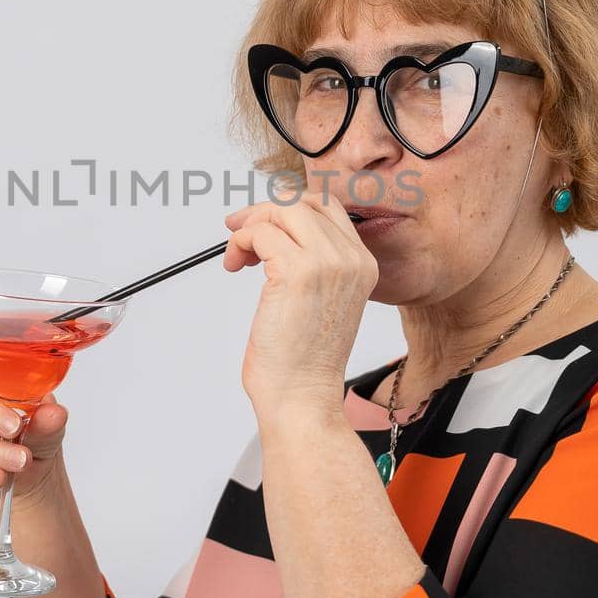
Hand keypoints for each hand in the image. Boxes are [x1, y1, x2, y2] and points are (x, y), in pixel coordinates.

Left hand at [223, 179, 378, 416]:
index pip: (327, 208)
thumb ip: (313, 263)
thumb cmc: (304, 359)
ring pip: (281, 211)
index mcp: (362, 264)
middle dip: (265, 211)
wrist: (302, 395)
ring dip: (250, 227)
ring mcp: (326, 262)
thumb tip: (275, 231)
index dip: (288, 209)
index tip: (261, 223)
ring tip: (238, 256)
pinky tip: (235, 265)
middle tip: (240, 231)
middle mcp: (350, 258)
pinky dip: (241, 243)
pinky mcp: (296, 271)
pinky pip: (260, 233)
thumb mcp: (321, 300)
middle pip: (303, 202)